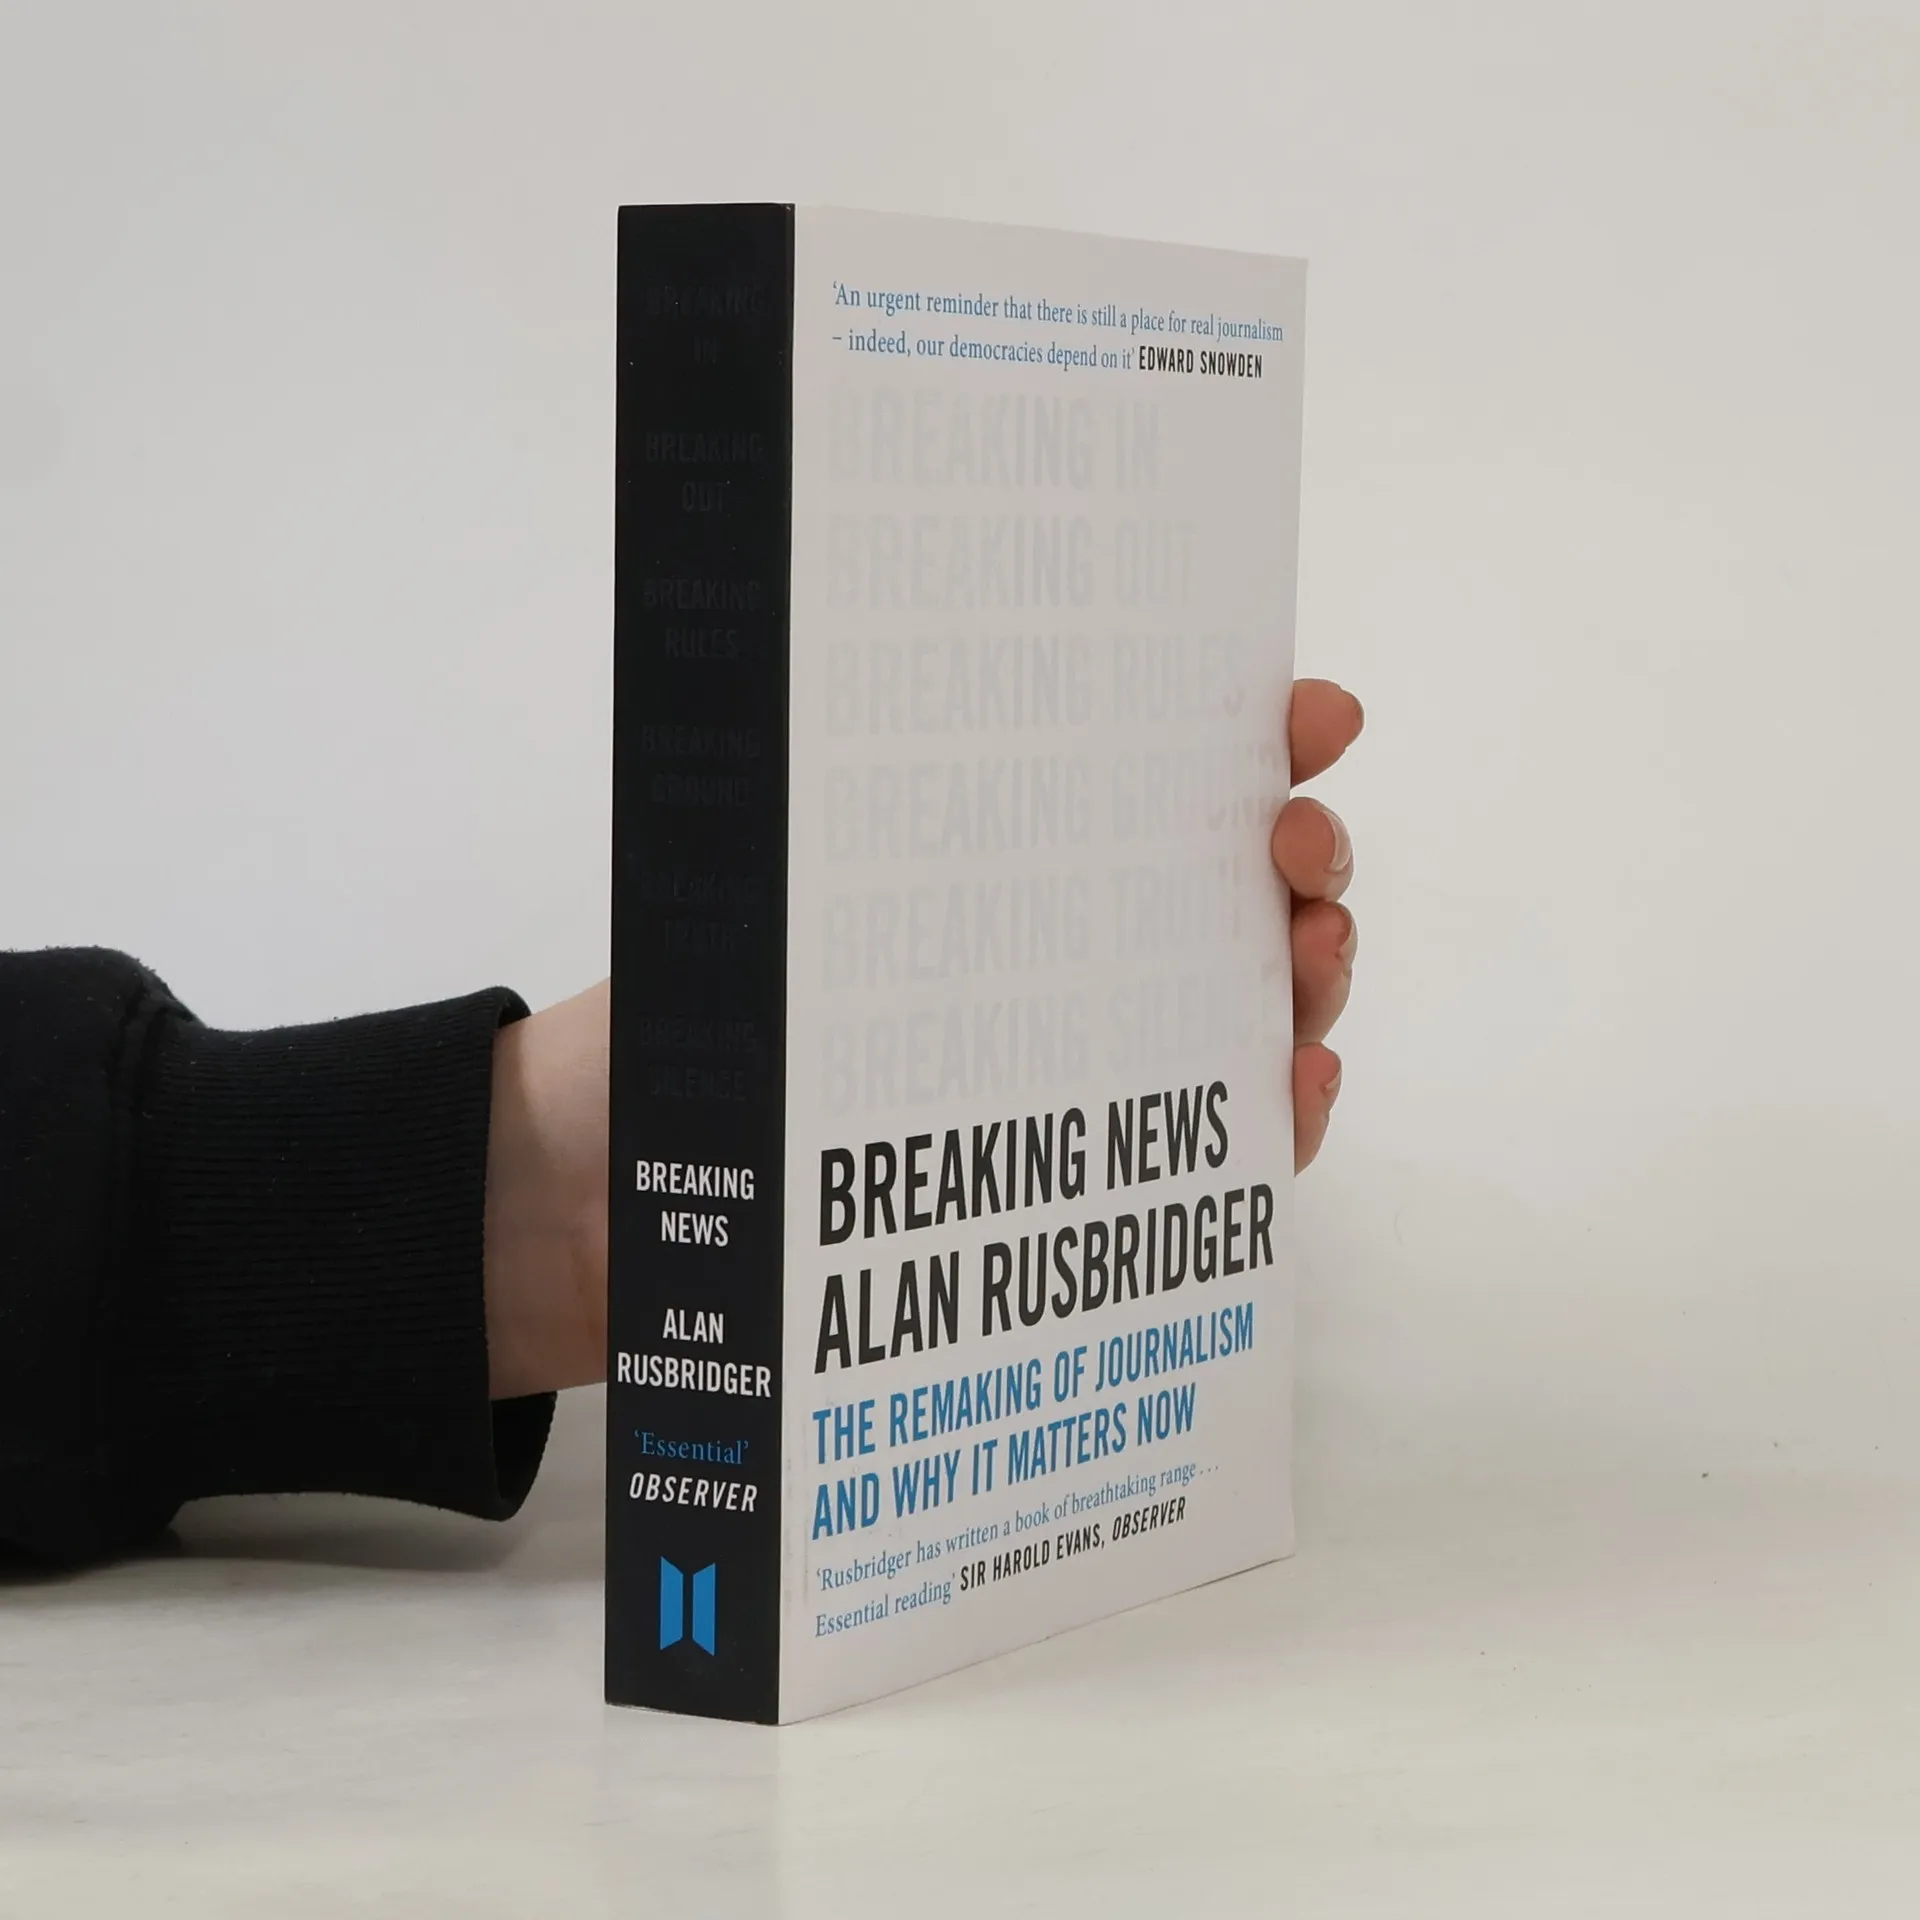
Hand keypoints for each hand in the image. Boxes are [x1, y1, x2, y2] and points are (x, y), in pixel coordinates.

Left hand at [482, 676, 1362, 1395]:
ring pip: (1246, 1008)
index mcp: (990, 868)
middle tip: (1293, 843)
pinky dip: (1278, 1112)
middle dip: (1299, 854)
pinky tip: (1296, 1075)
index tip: (1304, 715)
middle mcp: (1052, 957)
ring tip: (1312, 949)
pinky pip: (1215, 1146)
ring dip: (1311, 972)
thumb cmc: (672, 1037)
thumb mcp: (750, 897)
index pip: (1143, 787)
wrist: (601, 1209)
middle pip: (1227, 894)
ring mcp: (1077, 1067)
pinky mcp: (1081, 1186)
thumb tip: (872, 638)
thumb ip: (837, 807)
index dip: (1247, 741)